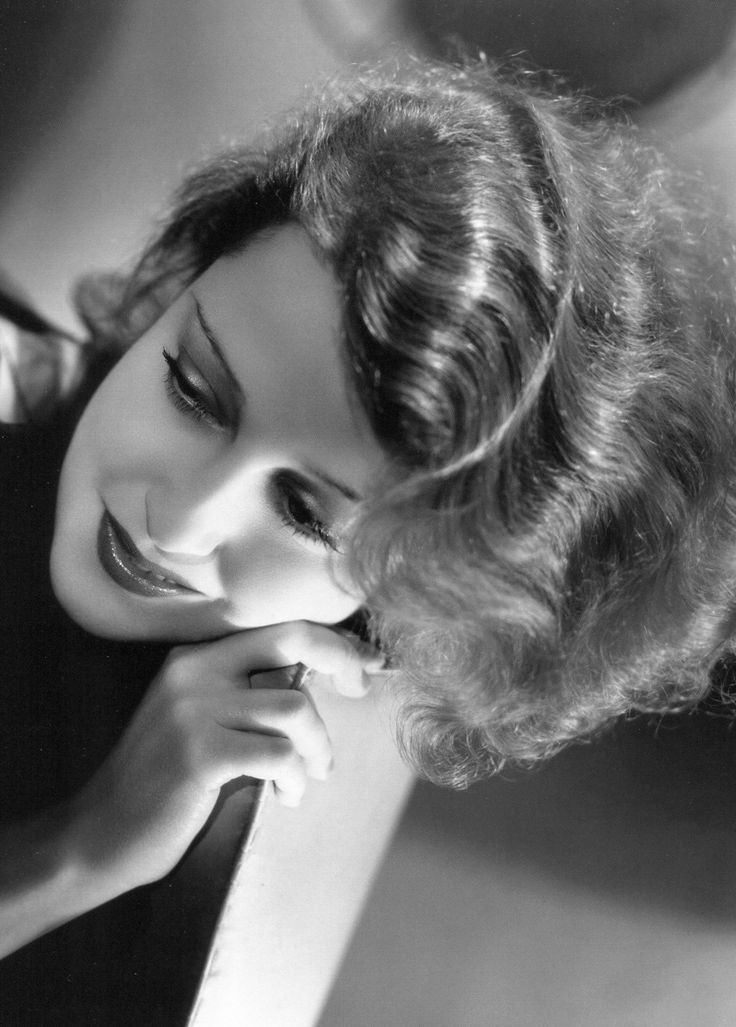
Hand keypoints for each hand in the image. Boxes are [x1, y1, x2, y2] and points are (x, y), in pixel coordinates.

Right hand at [63, 621, 380, 896]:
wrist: (100, 835)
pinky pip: (278, 755)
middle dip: (341, 660)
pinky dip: (295, 778)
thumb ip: (245, 697)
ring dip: (317, 748)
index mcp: (196, 658)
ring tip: (309, 775)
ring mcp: (194, 710)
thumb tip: (319, 683)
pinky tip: (286, 796)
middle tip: (360, 691)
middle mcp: (195, 671)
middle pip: (293, 640)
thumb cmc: (163, 785)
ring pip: (295, 708)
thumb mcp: (199, 722)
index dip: (332, 641)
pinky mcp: (200, 754)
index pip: (279, 628)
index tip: (365, 662)